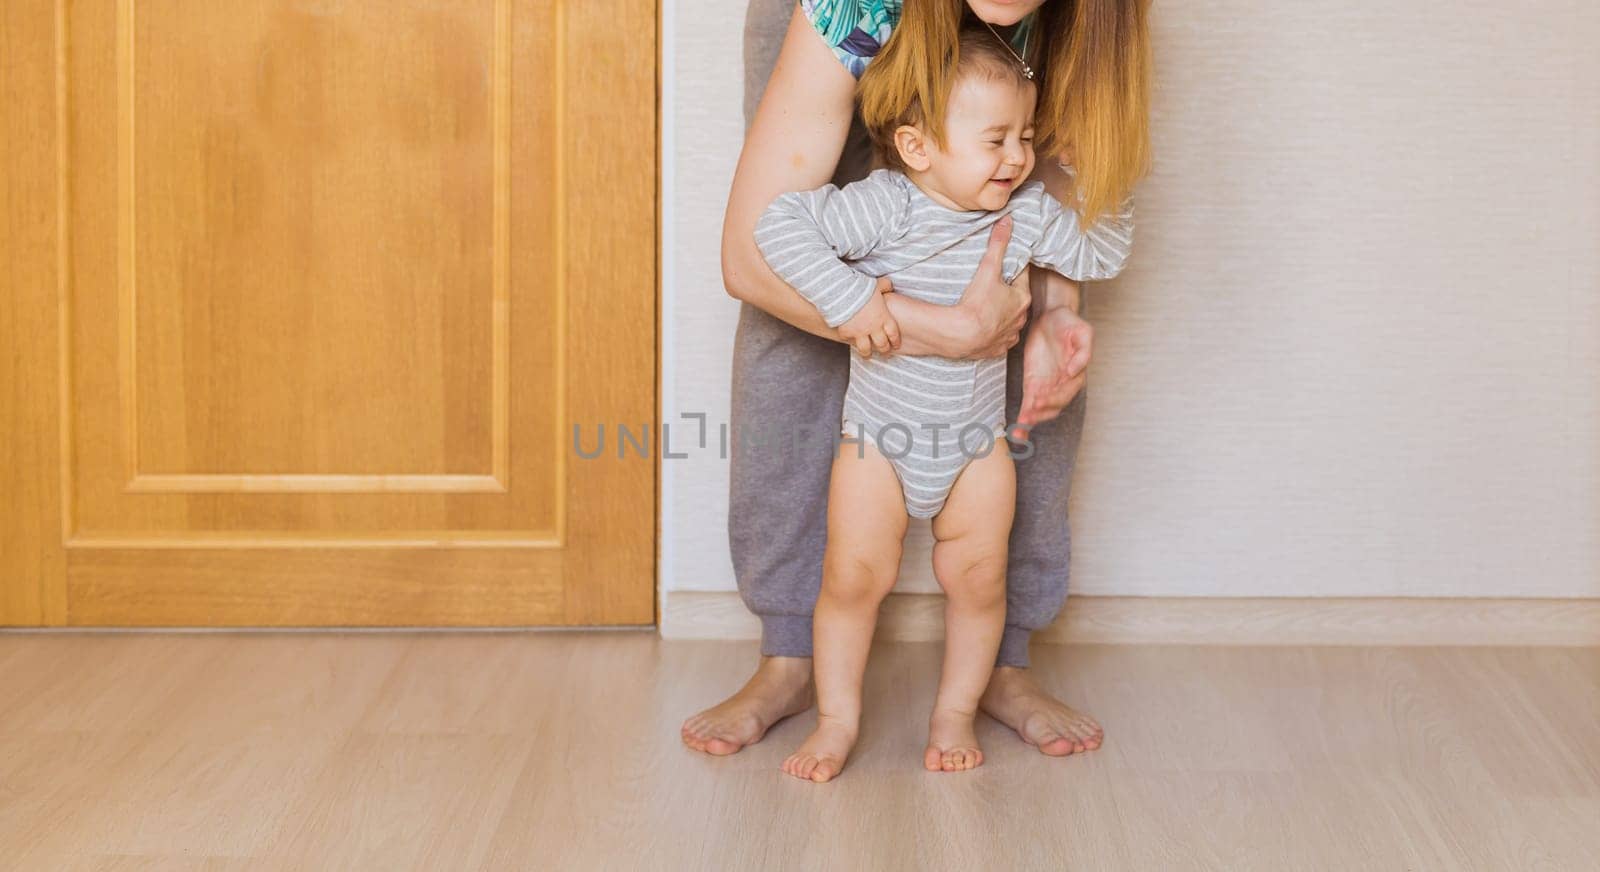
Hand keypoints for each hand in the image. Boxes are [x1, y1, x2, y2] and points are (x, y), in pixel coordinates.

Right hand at [837, 280, 900, 356]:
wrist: (843, 293)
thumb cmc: (862, 288)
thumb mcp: (877, 284)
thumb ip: (885, 286)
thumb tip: (889, 285)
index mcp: (883, 317)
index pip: (893, 334)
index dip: (895, 341)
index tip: (895, 345)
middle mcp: (873, 328)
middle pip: (882, 345)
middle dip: (884, 350)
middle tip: (884, 352)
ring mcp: (860, 332)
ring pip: (866, 349)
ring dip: (867, 353)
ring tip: (867, 355)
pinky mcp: (847, 332)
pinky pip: (848, 340)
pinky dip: (849, 340)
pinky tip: (849, 341)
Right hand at [956, 216, 1030, 359]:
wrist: (961, 335)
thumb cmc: (976, 302)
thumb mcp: (988, 268)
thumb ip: (998, 244)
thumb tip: (1007, 220)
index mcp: (1022, 298)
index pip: (1021, 276)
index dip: (1012, 269)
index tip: (1002, 266)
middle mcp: (1020, 318)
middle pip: (1016, 299)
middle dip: (1007, 292)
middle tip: (991, 285)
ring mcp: (1009, 335)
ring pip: (1009, 320)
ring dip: (1001, 314)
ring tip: (986, 307)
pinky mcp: (998, 349)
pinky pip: (1000, 338)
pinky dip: (994, 332)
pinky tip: (983, 327)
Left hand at [1010, 305, 1093, 440]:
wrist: (1051, 316)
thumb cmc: (1069, 323)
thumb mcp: (1083, 332)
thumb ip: (1083, 353)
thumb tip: (1073, 372)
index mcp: (1076, 375)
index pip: (1066, 393)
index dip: (1054, 398)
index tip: (1041, 399)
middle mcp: (1062, 384)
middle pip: (1053, 406)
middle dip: (1041, 413)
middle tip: (1028, 415)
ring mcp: (1047, 385)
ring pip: (1041, 409)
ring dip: (1031, 419)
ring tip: (1020, 427)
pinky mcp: (1033, 383)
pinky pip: (1029, 403)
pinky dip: (1024, 415)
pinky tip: (1017, 429)